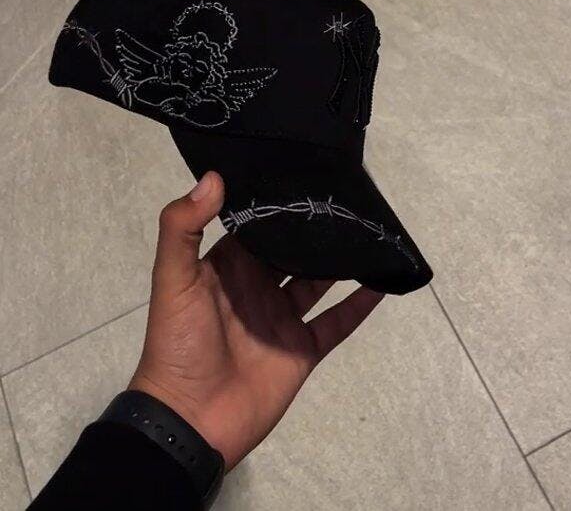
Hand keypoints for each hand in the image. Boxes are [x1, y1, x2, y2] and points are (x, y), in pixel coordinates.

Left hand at [128, 171, 383, 470]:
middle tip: (347, 193)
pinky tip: (381, 281)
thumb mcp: (172, 279)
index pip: (255, 224)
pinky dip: (359, 304)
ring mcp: (282, 319)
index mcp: (226, 266)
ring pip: (318, 280)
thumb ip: (183, 227)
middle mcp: (257, 287)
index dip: (275, 200)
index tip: (303, 169)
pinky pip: (336, 322)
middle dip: (314, 225)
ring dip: (340, 258)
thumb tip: (215, 176)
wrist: (189, 419)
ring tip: (368, 228)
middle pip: (291, 249)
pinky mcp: (302, 349)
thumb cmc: (178, 342)